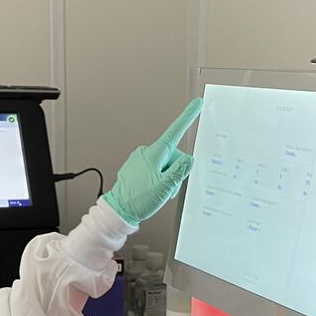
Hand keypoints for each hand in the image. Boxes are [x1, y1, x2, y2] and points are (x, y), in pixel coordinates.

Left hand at [103, 98, 202, 224]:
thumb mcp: (165, 187)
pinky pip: (155, 170)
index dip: (188, 117)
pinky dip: (158, 180)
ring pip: (165, 165)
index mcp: (154, 154)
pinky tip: (151, 190)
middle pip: (173, 156)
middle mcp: (146, 153)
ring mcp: (140, 159)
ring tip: (156, 192)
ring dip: (166, 178)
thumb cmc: (138, 200)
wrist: (119, 210)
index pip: (175, 132)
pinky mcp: (136, 167)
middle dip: (175, 172)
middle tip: (166, 188)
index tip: (196, 105)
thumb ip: (180, 170)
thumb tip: (188, 159)